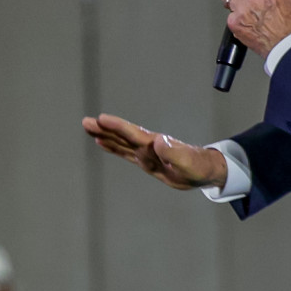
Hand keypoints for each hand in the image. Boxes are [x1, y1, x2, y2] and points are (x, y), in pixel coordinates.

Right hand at [82, 114, 227, 191]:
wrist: (204, 171)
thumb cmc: (198, 166)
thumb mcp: (188, 163)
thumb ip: (174, 153)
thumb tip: (158, 142)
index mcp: (155, 144)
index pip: (132, 133)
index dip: (117, 126)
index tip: (102, 119)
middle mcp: (147, 145)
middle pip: (122, 135)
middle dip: (104, 128)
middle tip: (86, 121)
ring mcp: (145, 152)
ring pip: (120, 142)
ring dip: (105, 135)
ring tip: (88, 128)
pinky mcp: (145, 160)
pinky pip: (125, 152)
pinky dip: (113, 147)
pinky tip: (102, 143)